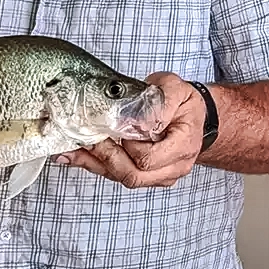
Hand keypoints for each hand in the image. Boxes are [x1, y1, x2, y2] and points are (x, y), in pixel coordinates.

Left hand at [57, 72, 207, 188]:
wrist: (195, 118)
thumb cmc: (185, 103)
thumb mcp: (177, 89)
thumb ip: (159, 101)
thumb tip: (135, 118)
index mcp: (184, 145)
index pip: (149, 158)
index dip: (129, 147)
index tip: (119, 128)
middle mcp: (174, 166)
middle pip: (134, 176)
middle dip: (107, 158)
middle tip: (89, 139)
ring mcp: (161, 175)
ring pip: (124, 179)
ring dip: (97, 164)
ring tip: (74, 148)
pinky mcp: (147, 176)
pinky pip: (119, 176)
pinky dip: (96, 166)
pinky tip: (76, 155)